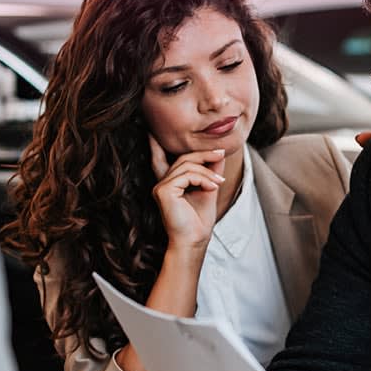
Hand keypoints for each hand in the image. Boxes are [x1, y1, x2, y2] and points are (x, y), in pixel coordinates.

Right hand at [150, 136, 226, 251]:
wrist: (195, 240)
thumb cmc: (199, 220)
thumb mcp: (208, 188)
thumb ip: (210, 170)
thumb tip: (218, 152)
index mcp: (169, 183)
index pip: (159, 159)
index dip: (154, 145)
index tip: (150, 131)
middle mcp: (162, 183)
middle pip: (183, 158)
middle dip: (204, 154)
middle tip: (221, 153)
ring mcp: (161, 187)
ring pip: (187, 165)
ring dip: (208, 171)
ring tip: (219, 182)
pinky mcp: (163, 191)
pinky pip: (187, 175)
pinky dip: (203, 178)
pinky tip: (211, 187)